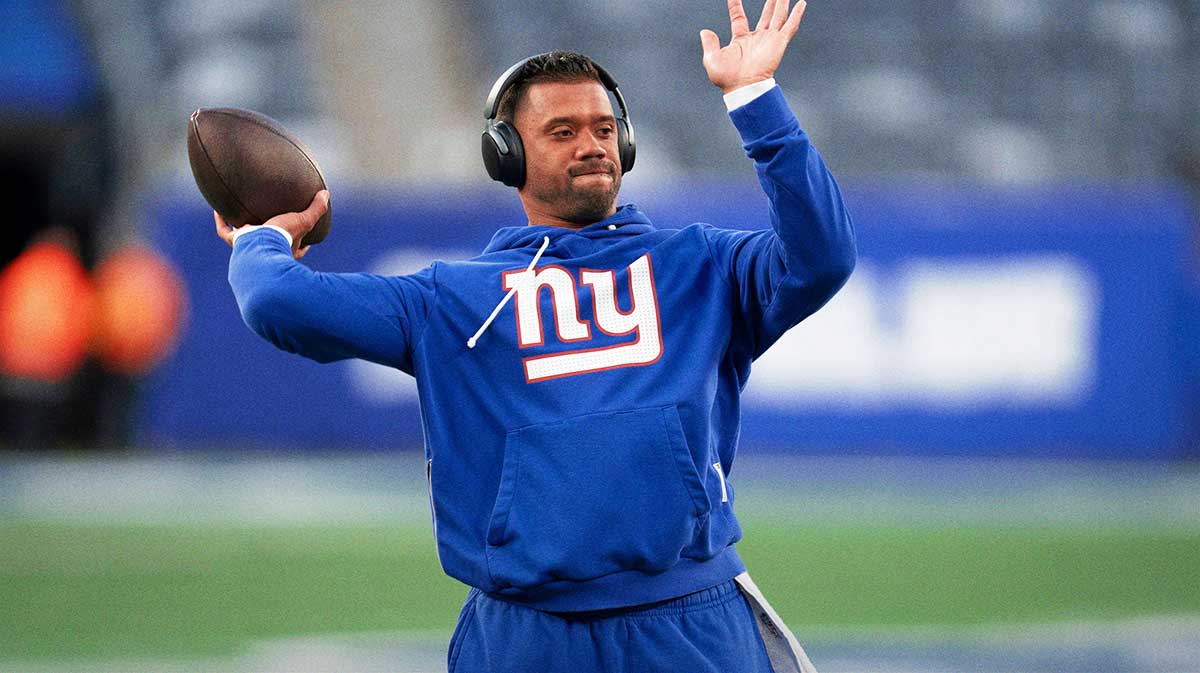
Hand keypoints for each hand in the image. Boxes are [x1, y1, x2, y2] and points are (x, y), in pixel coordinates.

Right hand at [214, 190, 328, 259]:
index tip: (306, 237)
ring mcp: (250, 248)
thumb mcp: (303, 222)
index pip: (297, 249)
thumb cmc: (283, 238)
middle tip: (269, 220)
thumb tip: (326, 195)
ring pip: (245, 240)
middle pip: (270, 244)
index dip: (302, 244)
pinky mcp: (235, 243)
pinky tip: (218, 208)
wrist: (261, 247)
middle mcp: (268, 252)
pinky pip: (225, 232)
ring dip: (243, 228)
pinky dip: (221, 220)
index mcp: (287, 251)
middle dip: (270, 235)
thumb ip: (316, 209)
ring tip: (240, 213)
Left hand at [700, 0, 806, 93]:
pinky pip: (790, 26)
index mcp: (740, 41)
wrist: (743, 87)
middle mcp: (756, 39)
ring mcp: (769, 40)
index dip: (735, 6)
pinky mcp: (779, 43)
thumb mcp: (712, 59)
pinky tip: (801, 3)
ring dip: (782, 4)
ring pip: (778, 16)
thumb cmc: (727, 77)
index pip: (739, 18)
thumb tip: (705, 32)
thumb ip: (710, 44)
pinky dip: (796, 14)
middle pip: (765, 15)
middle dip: (770, 3)